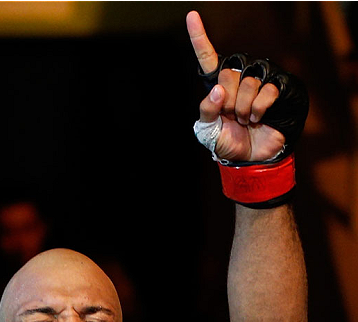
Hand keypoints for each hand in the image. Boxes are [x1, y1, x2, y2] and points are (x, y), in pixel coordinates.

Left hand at [187, 10, 284, 163]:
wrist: (250, 158)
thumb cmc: (228, 141)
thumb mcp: (208, 130)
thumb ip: (207, 109)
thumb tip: (219, 89)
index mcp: (219, 85)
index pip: (208, 58)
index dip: (199, 38)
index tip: (191, 16)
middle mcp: (238, 78)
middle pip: (229, 74)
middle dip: (227, 101)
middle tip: (232, 116)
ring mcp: (258, 82)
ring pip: (248, 83)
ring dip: (243, 109)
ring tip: (245, 119)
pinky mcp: (276, 89)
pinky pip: (266, 91)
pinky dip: (259, 109)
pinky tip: (257, 118)